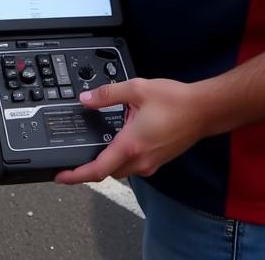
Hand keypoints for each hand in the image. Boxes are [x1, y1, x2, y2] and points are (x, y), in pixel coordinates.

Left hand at [53, 77, 203, 184]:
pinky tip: (119, 138)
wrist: (204, 110)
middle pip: (107, 171)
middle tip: (73, 156)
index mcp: (131, 145)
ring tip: (94, 144)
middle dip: (89, 166)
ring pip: (120, 169)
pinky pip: (133, 164)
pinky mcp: (158, 160)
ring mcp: (151, 163)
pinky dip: (120, 156)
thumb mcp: (136, 89)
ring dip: (106, 160)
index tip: (60, 176)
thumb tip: (85, 99)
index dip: (76, 176)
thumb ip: (107, 94)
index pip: (97, 169)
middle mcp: (140, 160)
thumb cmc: (175, 101)